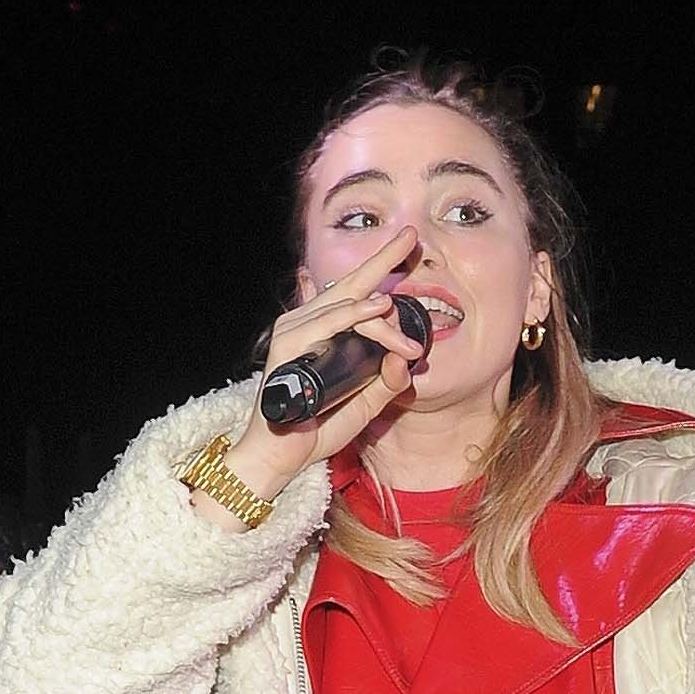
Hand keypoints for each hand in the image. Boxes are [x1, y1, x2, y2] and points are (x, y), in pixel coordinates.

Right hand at [222, 223, 429, 500]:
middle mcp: (308, 322)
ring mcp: (295, 331)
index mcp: (325, 330)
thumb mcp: (365, 405)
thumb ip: (386, 384)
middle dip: (383, 259)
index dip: (383, 273)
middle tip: (412, 237)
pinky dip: (351, 315)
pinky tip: (376, 309)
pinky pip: (325, 323)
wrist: (282, 456)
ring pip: (345, 308)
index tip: (412, 257)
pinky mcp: (287, 346)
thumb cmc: (317, 428)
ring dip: (379, 315)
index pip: (357, 294)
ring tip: (400, 314)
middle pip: (350, 283)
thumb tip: (407, 361)